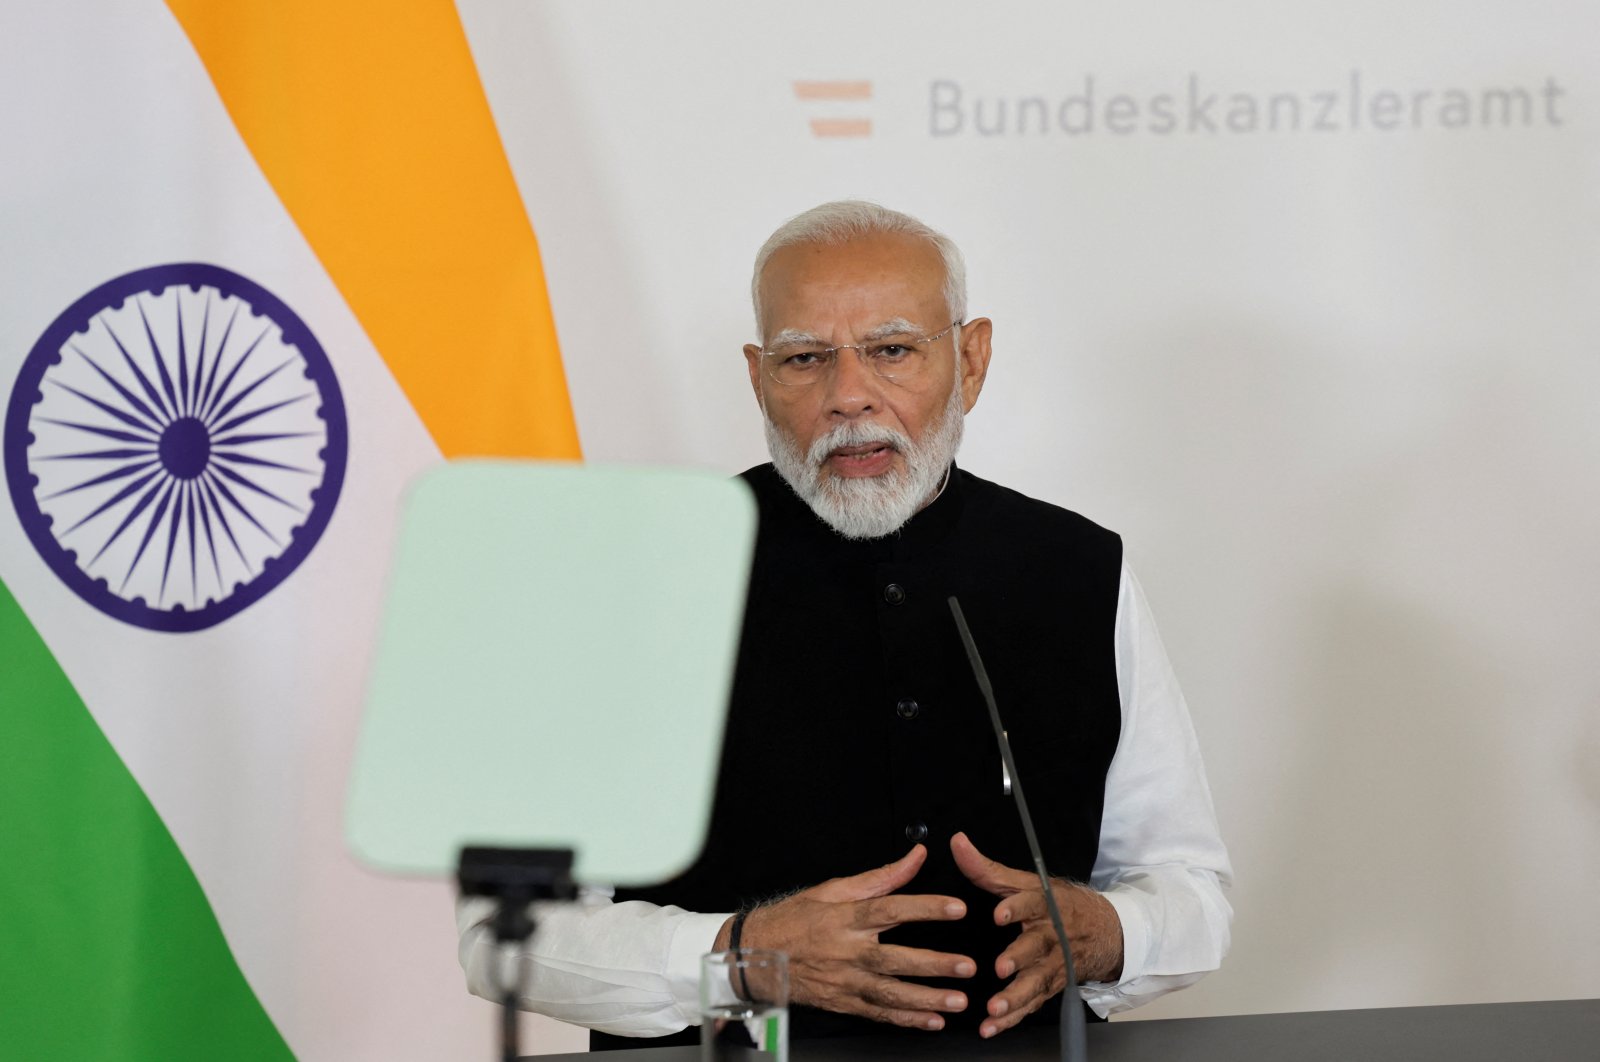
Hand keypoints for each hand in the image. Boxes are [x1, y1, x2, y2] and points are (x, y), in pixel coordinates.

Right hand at [721, 845, 976, 1029]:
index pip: (890, 909)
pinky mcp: (843, 1002)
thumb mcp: (833, 889)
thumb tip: (916, 856)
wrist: (757, 955)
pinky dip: (906, 1019)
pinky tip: (931, 1021)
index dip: (925, 908)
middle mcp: (847, 951)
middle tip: (967, 966)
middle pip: (895, 958)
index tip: (956, 908)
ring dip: (927, 999)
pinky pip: (879, 1014)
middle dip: (934, 964)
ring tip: (958, 1001)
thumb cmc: (795, 919)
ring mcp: (845, 981)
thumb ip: (881, 877)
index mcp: (845, 917)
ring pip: (891, 992)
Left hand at [950, 832, 1122, 1037]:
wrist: (1106, 932)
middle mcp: (1052, 935)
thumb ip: (989, 869)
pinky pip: (1032, 1004)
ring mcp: (1055, 963)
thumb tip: (957, 843)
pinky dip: (1012, 1018)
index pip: (1032, 901)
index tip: (999, 914)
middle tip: (1001, 968)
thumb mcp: (1028, 883)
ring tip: (995, 1008)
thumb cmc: (1060, 905)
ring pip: (1037, 982)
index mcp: (1046, 904)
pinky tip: (992, 1026)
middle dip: (1019, 958)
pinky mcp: (1052, 986)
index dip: (1016, 907)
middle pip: (1037, 946)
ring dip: (1015, 997)